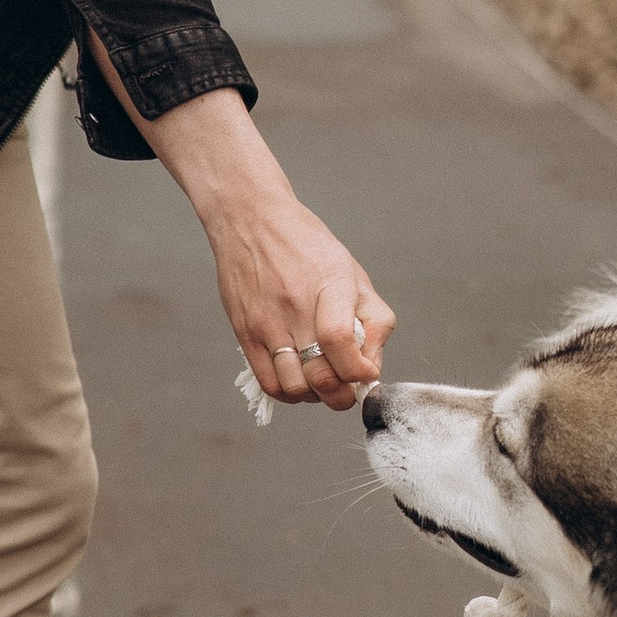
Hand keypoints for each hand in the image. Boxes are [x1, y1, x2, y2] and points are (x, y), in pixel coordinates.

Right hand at [96, 60, 392, 409]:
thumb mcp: (352, 273)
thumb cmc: (305, 244)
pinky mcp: (245, 333)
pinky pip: (268, 383)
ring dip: (314, 397)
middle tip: (346, 387)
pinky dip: (288, 393)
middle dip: (341, 394)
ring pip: (294, 388)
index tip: (365, 374)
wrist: (249, 220)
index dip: (358, 370)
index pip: (339, 339)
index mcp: (329, 283)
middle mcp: (295, 305)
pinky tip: (298, 379)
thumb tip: (372, 365)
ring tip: (320, 382)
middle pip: (319, 375)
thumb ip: (372, 319)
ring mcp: (266, 321)